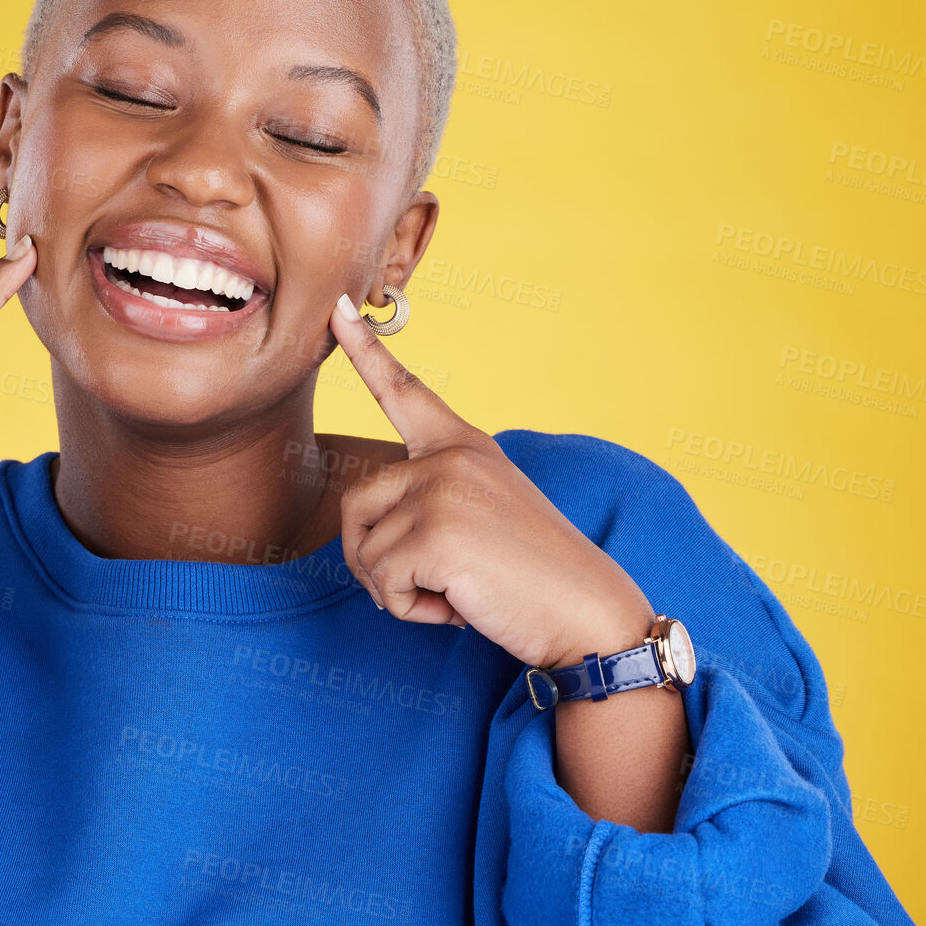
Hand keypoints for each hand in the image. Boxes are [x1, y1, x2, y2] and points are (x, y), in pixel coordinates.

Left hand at [327, 293, 654, 668]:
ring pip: (365, 551)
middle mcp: (449, 458)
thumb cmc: (535, 577)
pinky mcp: (435, 535)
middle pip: (356, 505)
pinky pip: (382, 583)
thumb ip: (433, 498)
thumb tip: (364, 530)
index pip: (405, 392)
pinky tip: (459, 607)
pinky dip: (410, 611)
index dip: (365, 351)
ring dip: (396, 589)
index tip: (336, 311)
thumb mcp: (485, 513)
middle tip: (432, 583)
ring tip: (457, 591)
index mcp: (464, 446)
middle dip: (374, 558)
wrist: (589, 614)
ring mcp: (441, 491)